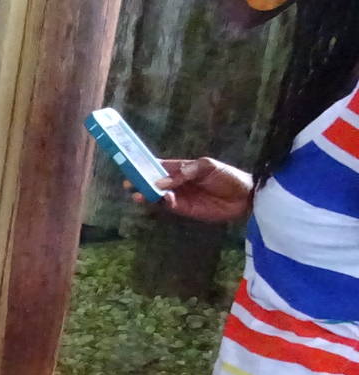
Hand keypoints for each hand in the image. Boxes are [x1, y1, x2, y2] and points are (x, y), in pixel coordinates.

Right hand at [124, 157, 253, 222]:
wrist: (245, 197)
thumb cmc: (228, 176)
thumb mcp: (207, 167)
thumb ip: (185, 172)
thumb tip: (161, 182)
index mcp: (181, 168)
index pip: (158, 166)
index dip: (144, 165)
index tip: (130, 165)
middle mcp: (177, 182)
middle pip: (153, 182)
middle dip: (140, 182)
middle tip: (129, 184)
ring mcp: (179, 196)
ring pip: (157, 195)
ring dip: (147, 194)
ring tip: (138, 194)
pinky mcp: (184, 209)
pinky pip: (168, 206)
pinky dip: (162, 203)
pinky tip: (163, 199)